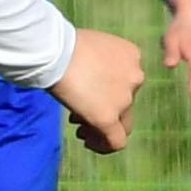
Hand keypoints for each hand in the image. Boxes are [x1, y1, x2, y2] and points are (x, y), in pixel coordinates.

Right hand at [50, 27, 145, 155]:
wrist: (55, 51)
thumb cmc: (63, 44)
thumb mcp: (90, 47)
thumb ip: (98, 64)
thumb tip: (88, 80)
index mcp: (132, 56)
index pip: (126, 82)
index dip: (106, 92)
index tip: (85, 95)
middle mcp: (135, 77)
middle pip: (125, 104)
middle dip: (104, 110)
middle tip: (79, 116)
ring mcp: (124, 99)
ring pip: (122, 124)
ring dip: (101, 127)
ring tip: (80, 130)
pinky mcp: (108, 117)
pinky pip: (116, 142)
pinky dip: (104, 146)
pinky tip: (89, 143)